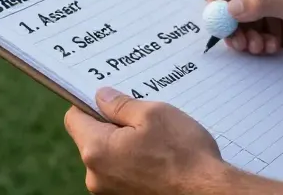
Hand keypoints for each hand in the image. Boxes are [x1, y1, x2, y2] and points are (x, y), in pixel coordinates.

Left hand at [64, 87, 226, 194]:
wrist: (208, 194)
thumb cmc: (183, 153)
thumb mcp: (153, 114)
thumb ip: (120, 104)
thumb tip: (101, 96)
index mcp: (96, 150)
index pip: (74, 118)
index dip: (89, 103)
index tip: (109, 99)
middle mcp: (95, 176)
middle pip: (92, 139)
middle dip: (112, 126)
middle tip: (142, 118)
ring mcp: (109, 193)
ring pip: (108, 158)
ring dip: (125, 146)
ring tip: (156, 141)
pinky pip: (121, 174)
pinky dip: (134, 164)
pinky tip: (159, 159)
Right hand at [207, 0, 282, 69]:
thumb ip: (262, 4)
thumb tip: (229, 8)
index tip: (215, 19)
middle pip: (232, 5)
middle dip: (230, 24)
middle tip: (236, 41)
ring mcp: (272, 14)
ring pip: (240, 26)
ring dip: (243, 38)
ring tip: (257, 47)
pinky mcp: (277, 35)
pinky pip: (253, 40)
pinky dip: (256, 47)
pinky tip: (271, 49)